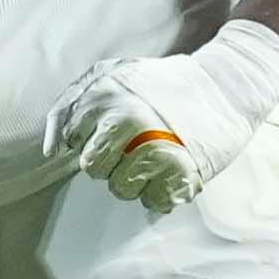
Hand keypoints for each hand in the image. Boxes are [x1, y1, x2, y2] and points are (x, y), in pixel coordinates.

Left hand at [43, 20, 278, 214]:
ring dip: (137, 179)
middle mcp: (127, 121)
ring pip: (121, 190)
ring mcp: (155, 149)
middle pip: (93, 170)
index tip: (116, 128)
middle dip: (111, 162)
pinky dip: (162, 192)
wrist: (227, 85)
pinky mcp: (181, 173)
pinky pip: (152, 202)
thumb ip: (70, 106)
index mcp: (106, 97)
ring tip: (157, 156)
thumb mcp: (111, 75)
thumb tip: (51, 150)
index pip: (74, 141)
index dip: (94, 137)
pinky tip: (174, 168)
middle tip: (136, 145)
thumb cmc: (163, 83)